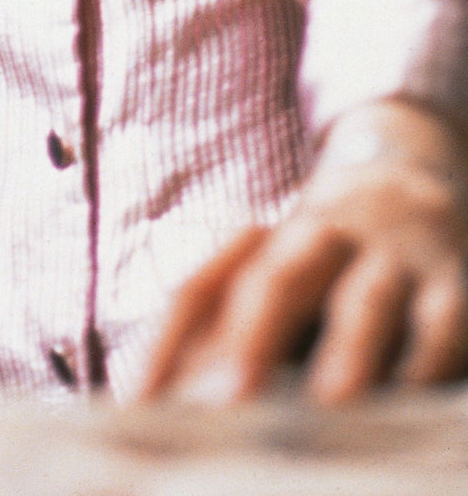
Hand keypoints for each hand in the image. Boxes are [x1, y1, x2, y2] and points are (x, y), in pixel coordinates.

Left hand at [140, 99, 467, 404]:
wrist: (414, 171)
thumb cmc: (328, 258)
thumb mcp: (277, 274)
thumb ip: (230, 328)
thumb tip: (173, 403)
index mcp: (264, 242)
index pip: (202, 289)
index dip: (167, 345)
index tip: (141, 406)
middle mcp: (322, 239)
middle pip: (278, 278)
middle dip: (251, 337)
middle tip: (226, 401)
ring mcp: (391, 258)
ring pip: (365, 298)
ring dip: (347, 350)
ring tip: (331, 405)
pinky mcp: (453, 283)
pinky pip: (442, 320)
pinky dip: (428, 359)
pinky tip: (412, 400)